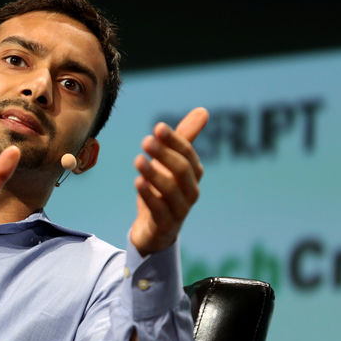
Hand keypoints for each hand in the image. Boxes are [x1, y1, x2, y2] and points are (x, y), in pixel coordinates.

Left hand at [130, 107, 207, 255]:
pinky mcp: (165, 225)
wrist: (154, 230)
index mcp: (193, 174)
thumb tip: (203, 111)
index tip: (158, 127)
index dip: (175, 141)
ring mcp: (180, 210)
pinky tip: (137, 182)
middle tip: (145, 141)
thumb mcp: (170, 164)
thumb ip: (183, 139)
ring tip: (138, 160)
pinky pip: (160, 210)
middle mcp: (190, 191)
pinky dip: (149, 196)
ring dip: (154, 174)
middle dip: (165, 155)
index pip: (187, 154)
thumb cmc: (163, 191)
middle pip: (182, 171)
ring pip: (171, 191)